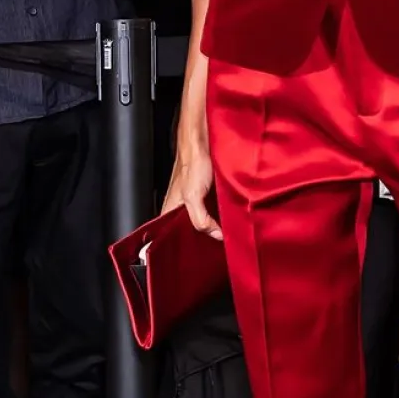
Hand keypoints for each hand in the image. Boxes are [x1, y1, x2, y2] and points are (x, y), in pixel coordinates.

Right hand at [162, 111, 221, 238]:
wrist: (204, 142)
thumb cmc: (193, 163)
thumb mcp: (193, 196)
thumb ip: (200, 218)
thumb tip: (215, 234)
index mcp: (169, 210)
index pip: (169, 236)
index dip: (180, 247)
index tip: (194, 256)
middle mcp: (180, 207)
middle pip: (190, 231)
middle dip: (202, 238)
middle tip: (214, 246)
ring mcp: (195, 202)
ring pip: (204, 221)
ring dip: (214, 227)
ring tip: (224, 235)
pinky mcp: (208, 195)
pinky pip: (214, 211)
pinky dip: (221, 216)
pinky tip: (229, 219)